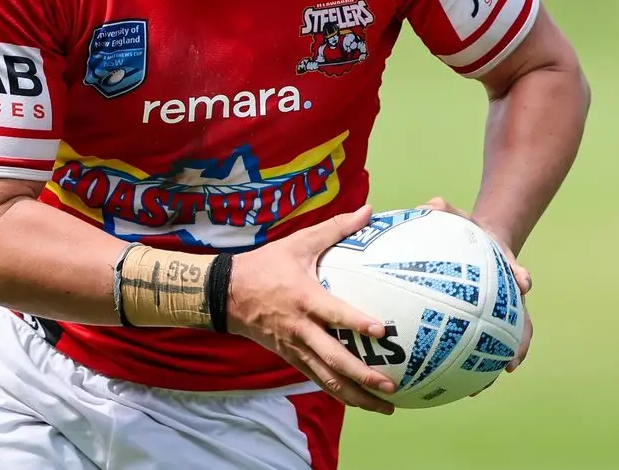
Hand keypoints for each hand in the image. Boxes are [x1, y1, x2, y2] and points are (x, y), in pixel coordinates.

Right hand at [228, 205, 396, 413]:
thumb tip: (369, 211)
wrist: (227, 294)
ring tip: (385, 407)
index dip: (356, 322)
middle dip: (363, 375)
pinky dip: (340, 393)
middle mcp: (300, 329)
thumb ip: (335, 229)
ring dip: (357, 395)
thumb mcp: (299, 242)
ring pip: (327, 379)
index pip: (333, 313)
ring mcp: (295, 348)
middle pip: (333, 359)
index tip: (381, 331)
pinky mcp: (290, 358)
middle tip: (391, 385)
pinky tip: (361, 401)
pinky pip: (318, 380)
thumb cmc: (266, 265)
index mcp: (303, 298)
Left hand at [421, 196, 533, 384]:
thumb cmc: (463, 227)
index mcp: (505, 265)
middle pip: (522, 320)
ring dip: (494, 364)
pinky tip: (449, 383)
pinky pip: (476, 344)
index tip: (524, 283)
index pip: (517, 270)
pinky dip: (468, 363)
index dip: (521, 276)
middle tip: (511, 363)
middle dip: (519, 343)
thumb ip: (443, 210)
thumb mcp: (455, 215)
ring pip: (503, 341)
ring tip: (478, 389)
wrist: (477, 240)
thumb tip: (429, 204)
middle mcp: (507, 294)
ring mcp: (498, 310)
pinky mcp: (482, 321)